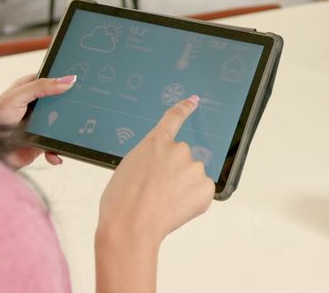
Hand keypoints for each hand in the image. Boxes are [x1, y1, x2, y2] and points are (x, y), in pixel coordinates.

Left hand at [0, 73, 76, 167]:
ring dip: (68, 129)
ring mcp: (40, 124)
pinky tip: (56, 155)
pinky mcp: (42, 141)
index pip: (50, 79)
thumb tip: (66, 80)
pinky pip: (56, 144)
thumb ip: (40, 87)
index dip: (63, 78)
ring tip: (74, 132)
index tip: (80, 78)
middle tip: (85, 104)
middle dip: (71, 104)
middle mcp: (35, 106)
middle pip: (60, 100)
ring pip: (62, 122)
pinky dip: (59, 150)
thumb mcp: (16, 97)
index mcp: (28, 89)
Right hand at [97, 95, 213, 249]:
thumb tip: (164, 168)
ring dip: (182, 187)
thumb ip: (151, 159)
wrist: (131, 226)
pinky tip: (175, 209)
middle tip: (156, 191)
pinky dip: (191, 201)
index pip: (174, 118)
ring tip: (162, 202)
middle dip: (173, 172)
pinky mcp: (206, 188)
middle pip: (181, 158)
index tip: (193, 101)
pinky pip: (200, 192)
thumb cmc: (121, 201)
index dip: (185, 108)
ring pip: (191, 176)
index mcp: (156, 141)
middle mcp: (180, 149)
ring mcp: (195, 168)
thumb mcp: (130, 167)